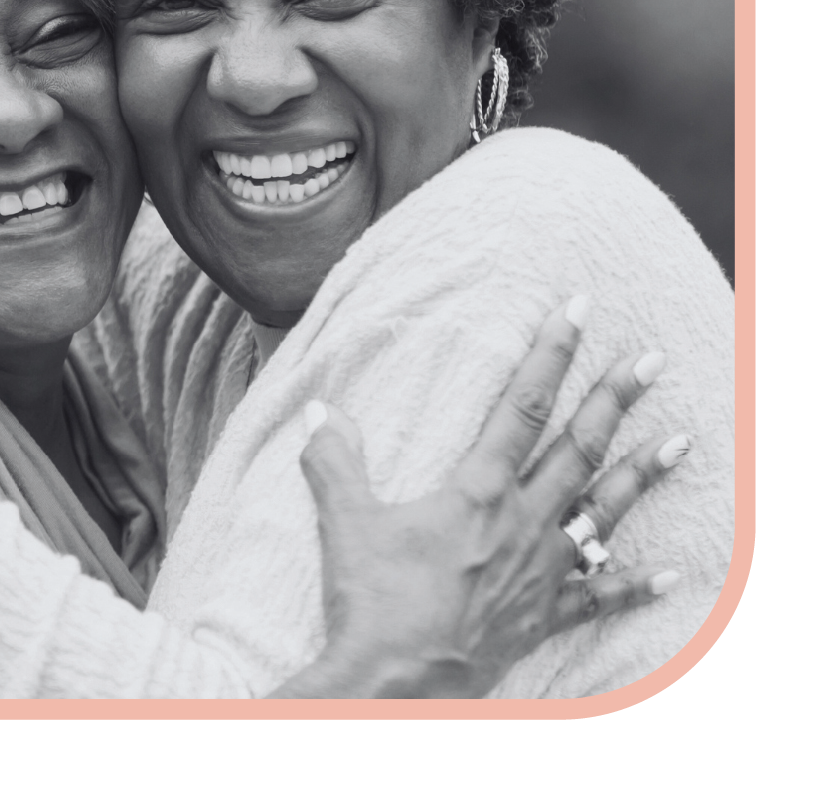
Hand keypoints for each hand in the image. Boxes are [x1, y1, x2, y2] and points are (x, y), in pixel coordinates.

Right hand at [275, 297, 688, 697]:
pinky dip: (633, 584)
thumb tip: (319, 408)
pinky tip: (668, 573)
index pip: (523, 406)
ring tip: (680, 442)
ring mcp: (540, 572)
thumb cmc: (372, 601)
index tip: (577, 312)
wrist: (394, 686)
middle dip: (616, 400)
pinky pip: (597, 596)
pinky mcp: (541, 616)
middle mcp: (522, 524)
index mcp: (478, 491)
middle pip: (579, 449)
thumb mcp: (346, 521)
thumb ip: (334, 459)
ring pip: (604, 513)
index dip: (551, 354)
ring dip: (643, 476)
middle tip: (651, 361)